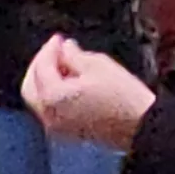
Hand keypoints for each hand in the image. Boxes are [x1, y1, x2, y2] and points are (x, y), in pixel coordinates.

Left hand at [22, 34, 155, 150]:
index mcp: (53, 98)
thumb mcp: (98, 66)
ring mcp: (58, 128)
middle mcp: (49, 116)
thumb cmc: (125, 99)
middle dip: (40, 65)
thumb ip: (74, 55)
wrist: (143, 128)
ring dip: (47, 80)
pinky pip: (52, 111)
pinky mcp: (69, 134)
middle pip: (31, 87)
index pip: (41, 67)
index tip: (59, 39)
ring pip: (40, 100)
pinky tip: (71, 84)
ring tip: (65, 65)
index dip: (49, 49)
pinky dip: (55, 95)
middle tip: (55, 51)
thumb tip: (65, 49)